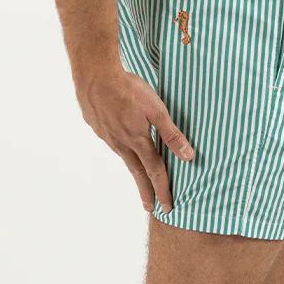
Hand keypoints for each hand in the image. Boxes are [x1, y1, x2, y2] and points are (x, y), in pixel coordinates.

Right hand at [75, 66, 195, 213]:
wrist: (95, 76)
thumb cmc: (129, 89)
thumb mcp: (156, 110)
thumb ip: (171, 133)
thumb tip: (188, 156)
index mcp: (138, 141)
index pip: (155, 171)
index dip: (163, 189)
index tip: (167, 207)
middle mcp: (121, 143)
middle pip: (137, 172)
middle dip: (146, 191)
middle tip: (150, 207)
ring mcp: (107, 135)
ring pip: (124, 157)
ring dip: (133, 172)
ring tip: (139, 179)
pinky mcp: (97, 126)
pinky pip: (112, 143)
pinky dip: (121, 151)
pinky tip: (121, 146)